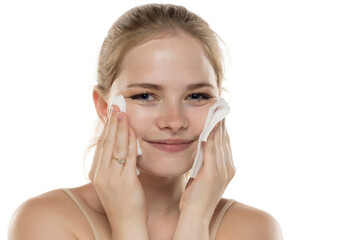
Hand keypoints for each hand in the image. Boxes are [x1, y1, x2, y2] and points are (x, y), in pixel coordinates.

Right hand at [90, 105, 147, 225]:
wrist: (126, 224)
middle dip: (112, 122)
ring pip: (117, 146)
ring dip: (121, 128)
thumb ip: (112, 164)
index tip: (111, 114)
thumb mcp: (111, 181)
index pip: (101, 145)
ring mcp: (112, 178)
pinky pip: (129, 157)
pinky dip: (131, 142)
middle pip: (107, 142)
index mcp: (96, 173)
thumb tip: (119, 147)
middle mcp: (101, 174)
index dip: (106, 128)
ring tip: (123, 113)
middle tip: (116, 106)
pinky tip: (133, 131)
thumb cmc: (122, 202)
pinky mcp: (126, 182)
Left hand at [179, 120, 235, 219]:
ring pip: (219, 143)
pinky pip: (211, 152)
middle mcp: (228, 169)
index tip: (219, 115)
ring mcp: (221, 172)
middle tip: (219, 107)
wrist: (195, 215)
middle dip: (221, 123)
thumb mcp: (203, 175)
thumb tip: (202, 145)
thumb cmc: (196, 196)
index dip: (222, 128)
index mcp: (228, 169)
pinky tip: (207, 129)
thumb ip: (206, 161)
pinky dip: (210, 139)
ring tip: (214, 113)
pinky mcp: (212, 174)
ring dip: (217, 127)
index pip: (225, 143)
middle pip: (224, 140)